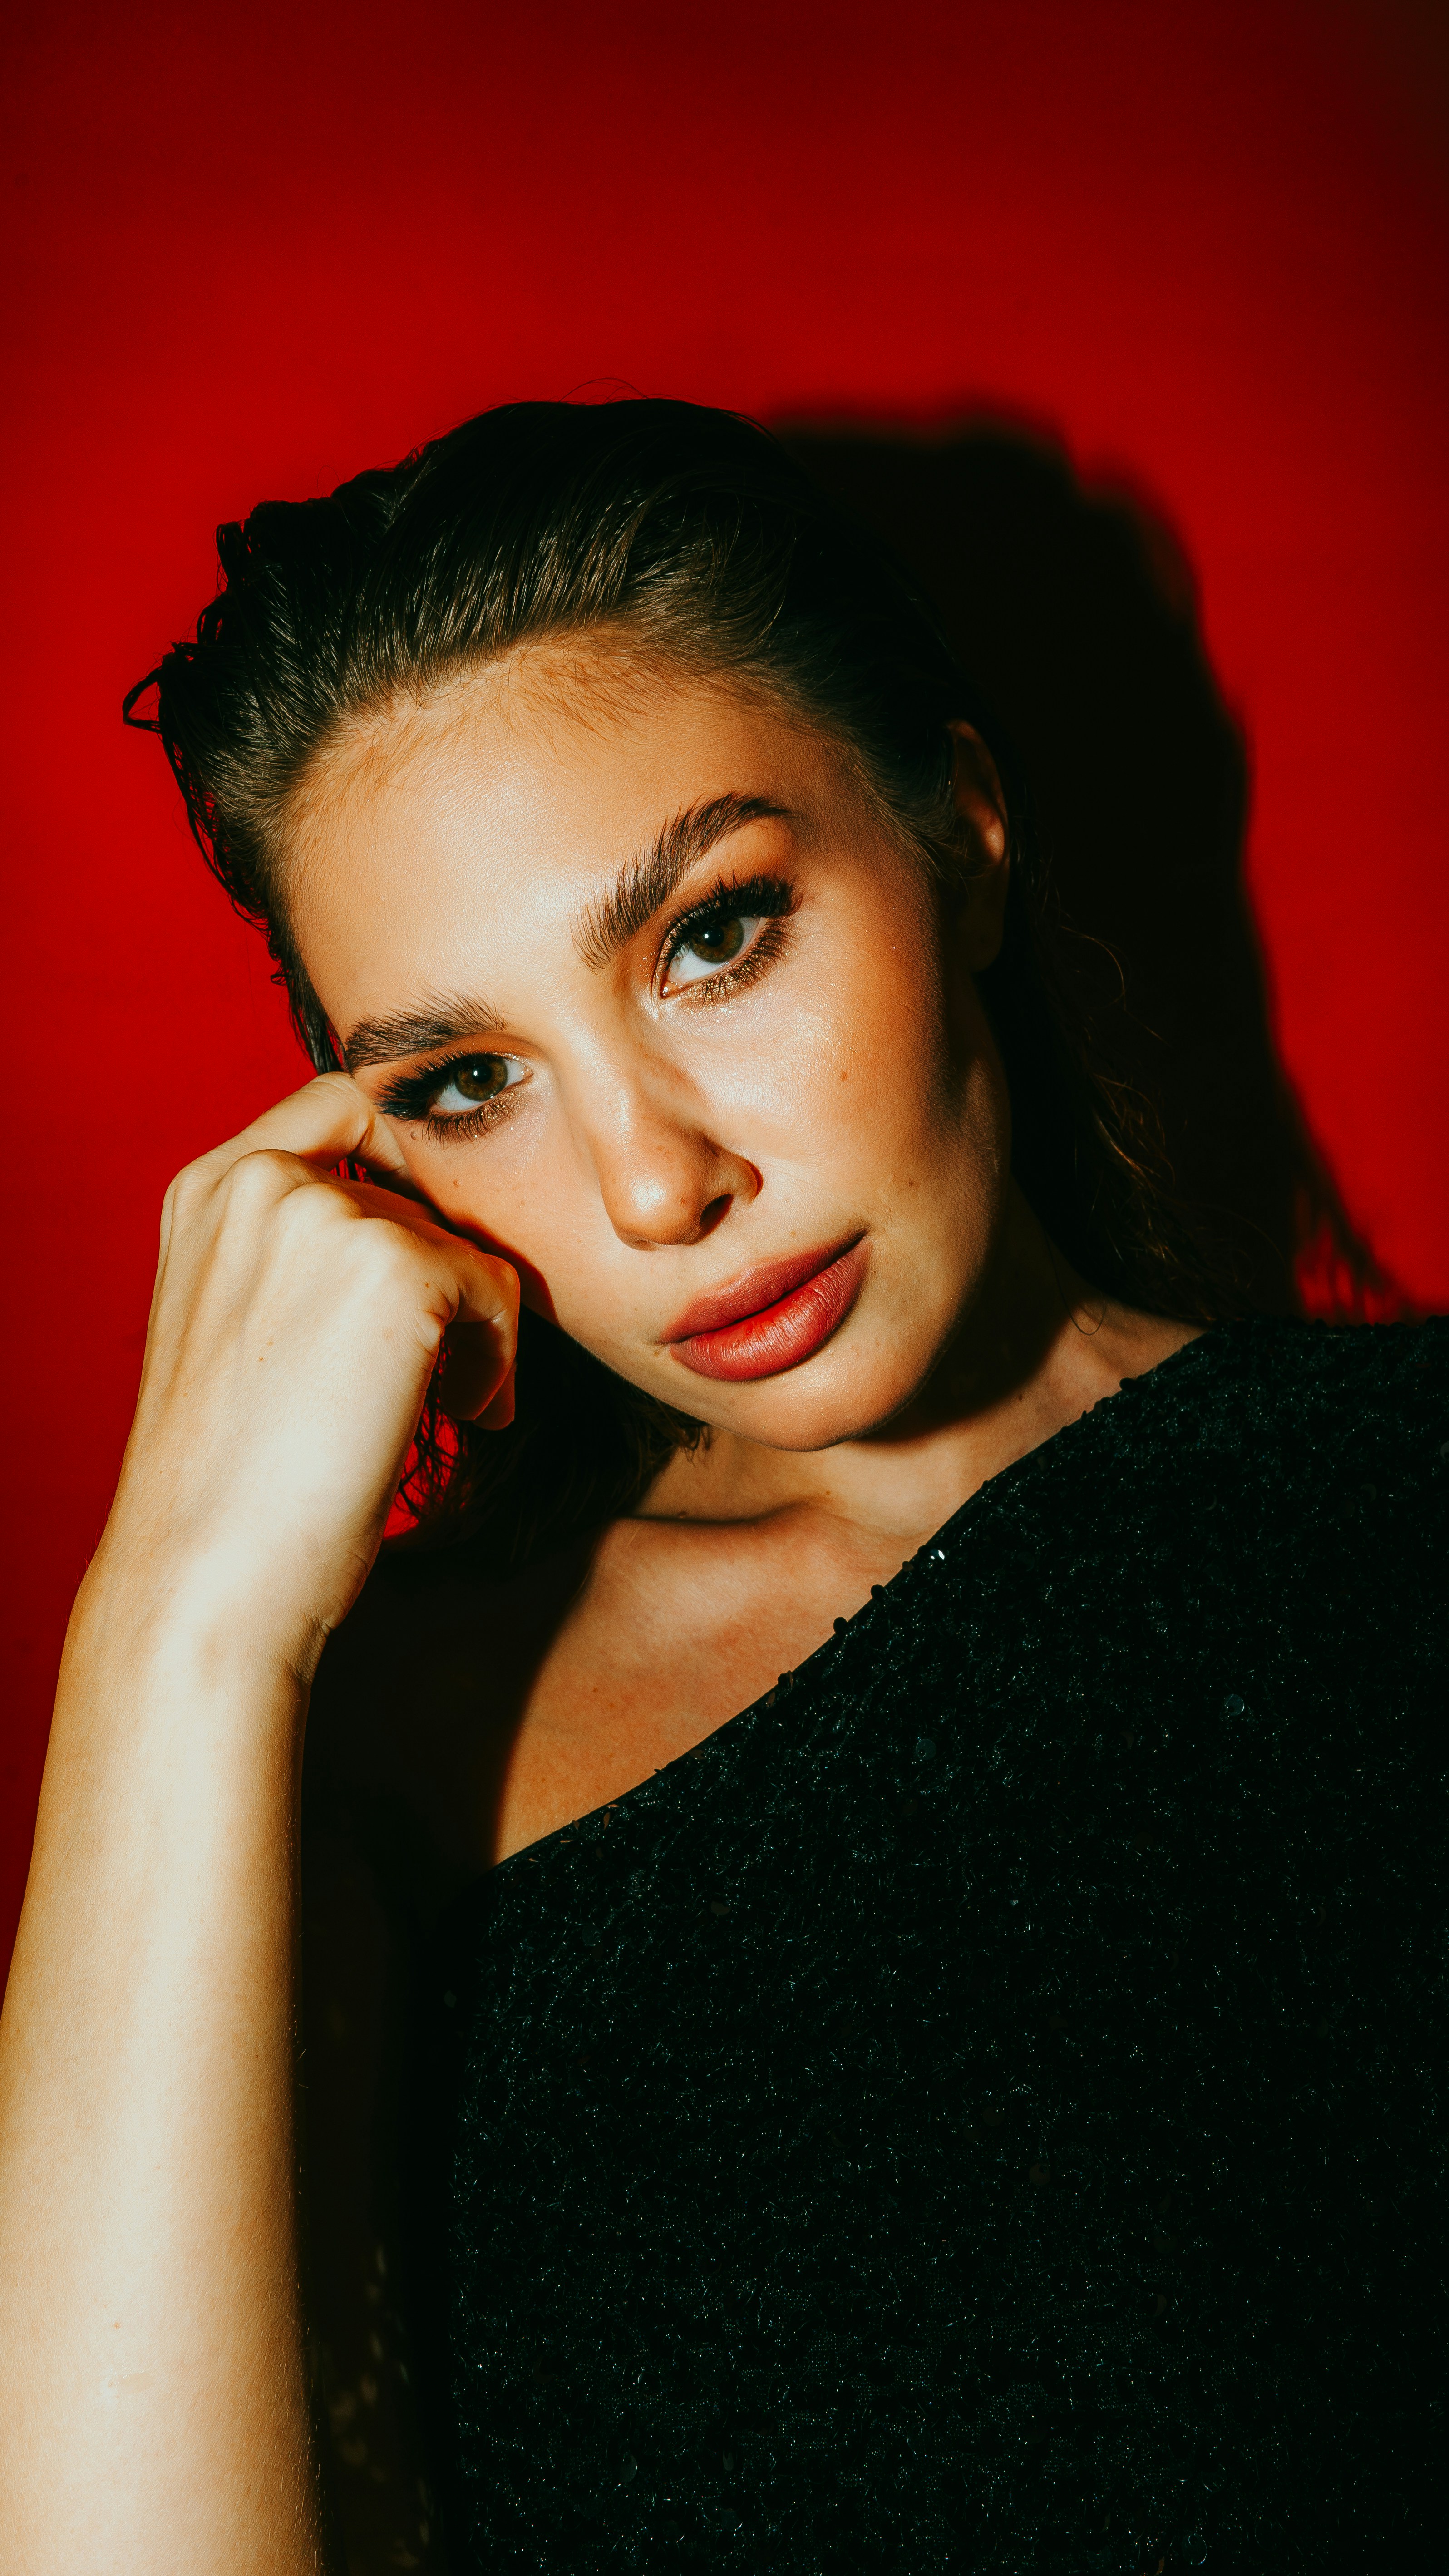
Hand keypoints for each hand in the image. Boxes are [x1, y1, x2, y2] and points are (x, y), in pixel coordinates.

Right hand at [91, 1072, 518, 1678]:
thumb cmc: (237, 1477)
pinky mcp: (398, 1266)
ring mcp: (327, 1214)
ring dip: (474, 1324)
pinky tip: (460, 1418)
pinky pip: (498, 1290)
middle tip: (434, 1373)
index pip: (344, 1106)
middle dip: (443, 1279)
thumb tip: (426, 1227)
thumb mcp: (243, 1325)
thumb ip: (302, 1251)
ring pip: (465, 1241)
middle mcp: (260, 1181)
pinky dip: (496, 1360)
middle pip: (419, 1189)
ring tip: (440, 1404)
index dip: (406, 1173)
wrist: (212, 1573)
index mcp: (210, 1189)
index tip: (427, 1263)